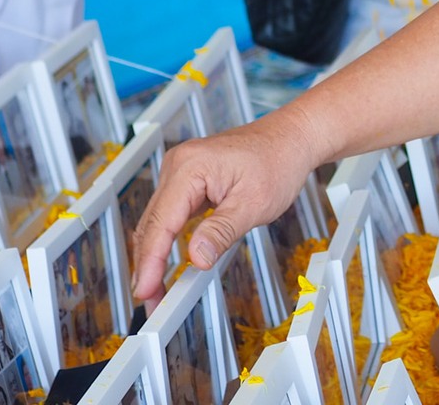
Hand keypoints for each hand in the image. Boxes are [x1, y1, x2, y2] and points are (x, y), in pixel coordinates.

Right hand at [130, 110, 319, 300]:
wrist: (293, 137)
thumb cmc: (279, 160)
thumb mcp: (253, 204)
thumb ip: (221, 232)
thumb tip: (196, 258)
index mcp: (189, 166)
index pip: (160, 223)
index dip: (150, 262)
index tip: (146, 290)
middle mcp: (179, 165)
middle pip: (152, 224)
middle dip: (148, 266)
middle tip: (151, 301)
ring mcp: (181, 170)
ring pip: (157, 220)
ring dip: (154, 255)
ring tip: (156, 290)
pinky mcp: (189, 179)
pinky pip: (169, 213)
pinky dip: (166, 240)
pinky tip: (166, 262)